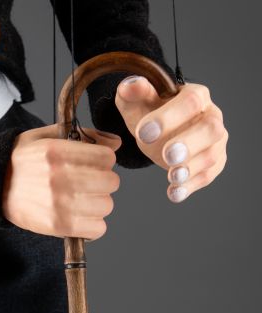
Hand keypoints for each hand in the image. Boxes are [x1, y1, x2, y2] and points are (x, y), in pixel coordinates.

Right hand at [2, 124, 121, 238]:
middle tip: (89, 184)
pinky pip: (96, 229)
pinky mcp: (57, 225)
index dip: (103, 161)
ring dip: (98, 204)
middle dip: (103, 182)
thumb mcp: (47, 136)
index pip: (107, 157)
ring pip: (106, 206)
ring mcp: (59, 204)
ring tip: (83, 201)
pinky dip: (93, 226)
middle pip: (110, 182)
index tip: (93, 165)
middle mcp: (61, 177)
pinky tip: (82, 218)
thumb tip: (116, 143)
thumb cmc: (21, 161)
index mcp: (58, 151)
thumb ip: (84, 135)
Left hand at [115, 75, 227, 202]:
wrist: (159, 132)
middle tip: (168, 156)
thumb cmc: (150, 114)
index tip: (144, 132)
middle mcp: (211, 116)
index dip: (170, 117)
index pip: (190, 101)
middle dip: (190, 143)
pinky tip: (175, 193)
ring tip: (171, 177)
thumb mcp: (137, 102)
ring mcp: (214, 141)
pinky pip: (208, 175)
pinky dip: (191, 186)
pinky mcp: (213, 163)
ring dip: (191, 168)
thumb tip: (130, 86)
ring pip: (212, 155)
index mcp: (196, 95)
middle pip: (211, 129)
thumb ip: (133, 93)